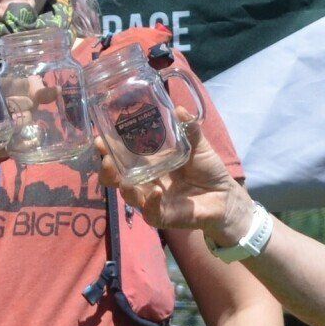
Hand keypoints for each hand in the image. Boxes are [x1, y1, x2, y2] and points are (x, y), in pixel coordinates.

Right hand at [97, 119, 250, 243]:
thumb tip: (179, 109)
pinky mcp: (164, 216)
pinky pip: (151, 213)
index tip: (100, 138)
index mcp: (149, 163)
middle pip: (118, 178)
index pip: (123, 156)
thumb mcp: (198, 146)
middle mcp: (146, 182)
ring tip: (120, 176)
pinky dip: (150, 203)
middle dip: (108, 169)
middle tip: (105, 158)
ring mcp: (153, 200)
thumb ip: (189, 130)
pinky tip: (154, 191)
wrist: (225, 196)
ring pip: (129, 196)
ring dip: (122, 186)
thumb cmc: (207, 170)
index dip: (109, 149)